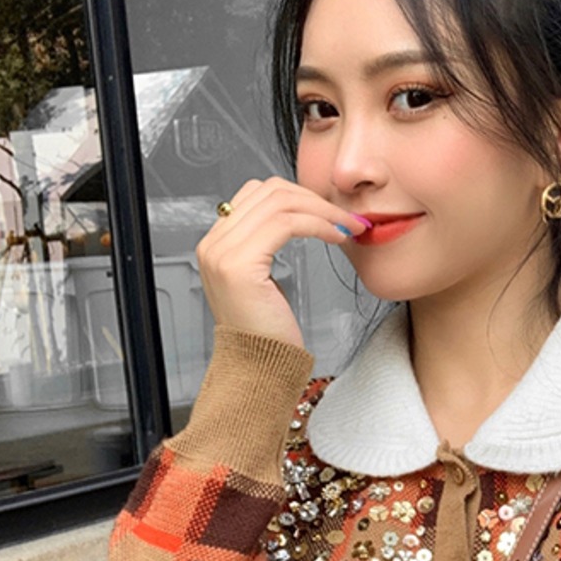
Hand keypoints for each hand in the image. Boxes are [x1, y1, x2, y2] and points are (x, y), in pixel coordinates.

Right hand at [196, 178, 367, 347]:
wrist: (258, 370)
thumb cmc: (267, 331)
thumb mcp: (263, 278)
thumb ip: (265, 243)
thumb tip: (299, 212)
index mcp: (216, 243)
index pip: (257, 193)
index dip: (299, 195)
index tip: (330, 211)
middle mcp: (213, 244)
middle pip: (268, 191)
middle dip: (314, 198)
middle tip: (348, 217)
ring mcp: (221, 253)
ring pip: (280, 203)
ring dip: (322, 210)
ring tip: (347, 227)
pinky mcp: (239, 265)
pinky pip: (285, 224)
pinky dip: (317, 223)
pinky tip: (336, 235)